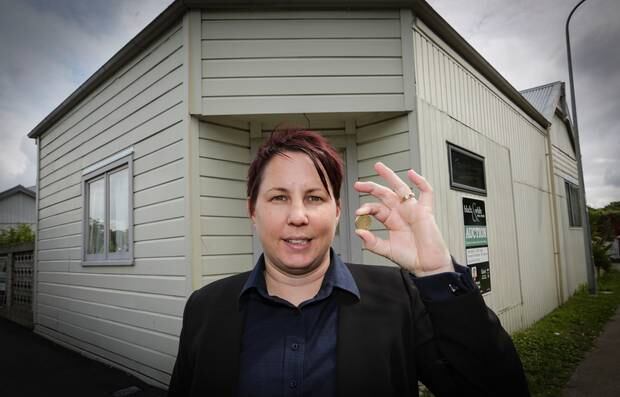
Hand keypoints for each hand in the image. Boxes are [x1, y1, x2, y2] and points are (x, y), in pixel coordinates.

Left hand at [353, 162, 452, 276]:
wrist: (428, 266)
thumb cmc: (411, 258)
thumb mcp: (387, 250)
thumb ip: (372, 242)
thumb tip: (359, 232)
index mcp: (391, 220)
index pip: (376, 208)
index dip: (366, 208)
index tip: (358, 212)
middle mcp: (401, 212)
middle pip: (385, 194)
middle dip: (371, 187)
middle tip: (358, 184)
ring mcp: (412, 210)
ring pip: (401, 188)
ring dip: (390, 176)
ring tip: (379, 167)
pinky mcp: (425, 211)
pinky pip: (426, 193)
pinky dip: (421, 182)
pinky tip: (412, 174)